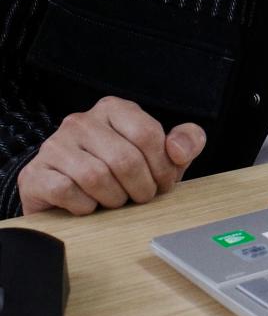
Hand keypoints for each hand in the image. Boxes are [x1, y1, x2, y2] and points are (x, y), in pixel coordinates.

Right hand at [17, 97, 205, 215]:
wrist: (63, 188)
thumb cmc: (117, 172)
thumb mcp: (157, 155)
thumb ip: (184, 143)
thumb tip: (178, 149)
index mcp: (113, 109)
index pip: (147, 134)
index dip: (163, 167)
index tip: (163, 184)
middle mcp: (81, 121)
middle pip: (124, 159)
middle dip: (141, 188)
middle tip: (141, 198)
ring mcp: (55, 145)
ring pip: (97, 177)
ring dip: (114, 199)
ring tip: (116, 201)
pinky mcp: (36, 173)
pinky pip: (67, 191)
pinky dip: (85, 206)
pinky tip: (88, 205)